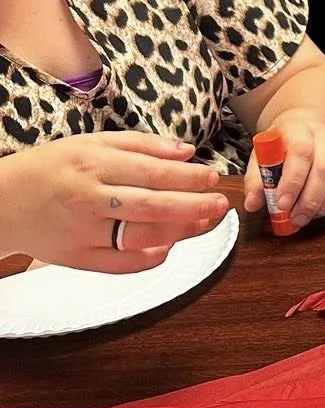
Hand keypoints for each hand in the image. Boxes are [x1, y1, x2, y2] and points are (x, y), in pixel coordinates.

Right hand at [0, 133, 227, 273]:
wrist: (2, 201)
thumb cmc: (51, 167)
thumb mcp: (90, 143)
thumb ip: (141, 145)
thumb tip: (186, 151)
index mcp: (92, 163)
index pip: (152, 172)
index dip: (188, 177)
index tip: (212, 177)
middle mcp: (88, 198)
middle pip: (152, 205)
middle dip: (193, 206)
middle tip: (220, 204)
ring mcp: (82, 231)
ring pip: (140, 236)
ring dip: (179, 232)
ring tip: (203, 223)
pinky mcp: (76, 258)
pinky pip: (120, 264)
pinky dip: (148, 259)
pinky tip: (167, 248)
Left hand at [242, 112, 324, 228]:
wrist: (306, 126)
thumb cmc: (282, 146)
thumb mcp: (261, 155)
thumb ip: (256, 179)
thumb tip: (252, 204)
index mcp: (299, 129)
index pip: (302, 153)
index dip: (293, 181)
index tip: (282, 205)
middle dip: (310, 200)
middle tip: (295, 219)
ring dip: (324, 206)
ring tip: (306, 217)